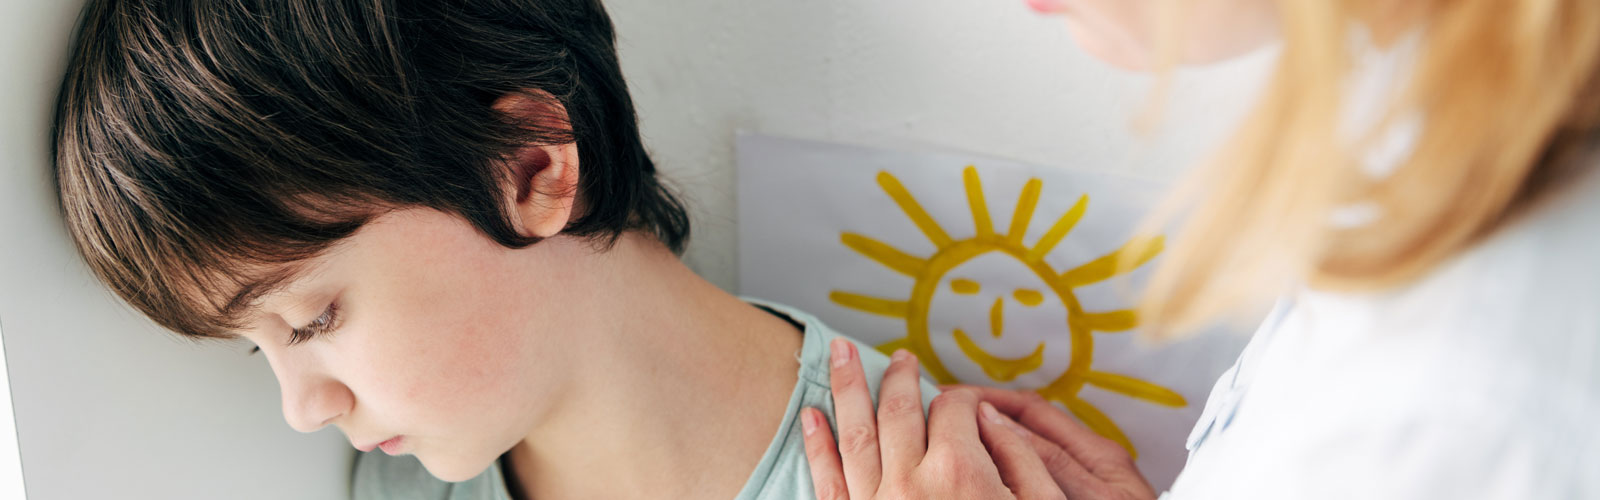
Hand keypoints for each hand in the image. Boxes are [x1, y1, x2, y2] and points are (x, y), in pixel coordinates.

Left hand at [801, 338, 1065, 498]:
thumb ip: (1020, 458)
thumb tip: (990, 415)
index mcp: (961, 471)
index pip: (954, 409)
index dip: (962, 398)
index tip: (966, 403)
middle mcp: (912, 479)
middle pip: (900, 408)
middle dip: (898, 375)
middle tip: (897, 356)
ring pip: (856, 430)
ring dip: (847, 385)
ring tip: (839, 352)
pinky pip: (828, 475)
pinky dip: (816, 442)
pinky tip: (811, 414)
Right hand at [952, 385, 1157, 499]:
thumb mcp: (1092, 496)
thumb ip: (1051, 462)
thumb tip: (999, 424)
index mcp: (1098, 454)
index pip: (1033, 411)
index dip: (990, 399)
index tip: (954, 397)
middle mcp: (1092, 463)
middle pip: (1030, 427)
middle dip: (987, 417)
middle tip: (945, 416)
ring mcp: (1089, 483)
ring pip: (1031, 454)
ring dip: (996, 442)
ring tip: (958, 441)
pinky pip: (1038, 477)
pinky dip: (1011, 469)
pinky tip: (991, 476)